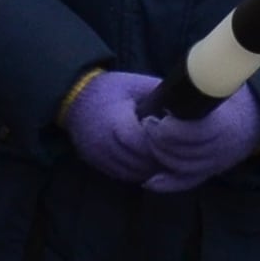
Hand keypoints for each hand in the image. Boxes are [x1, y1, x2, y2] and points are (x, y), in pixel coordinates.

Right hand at [63, 69, 170, 183]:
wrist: (73, 98)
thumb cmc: (108, 89)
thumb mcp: (134, 84)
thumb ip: (159, 94)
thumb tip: (186, 101)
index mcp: (115, 123)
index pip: (143, 144)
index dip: (162, 145)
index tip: (178, 141)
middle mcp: (104, 144)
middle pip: (140, 162)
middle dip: (160, 160)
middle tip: (179, 154)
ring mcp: (98, 157)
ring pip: (133, 173)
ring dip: (151, 169)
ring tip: (167, 160)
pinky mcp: (95, 164)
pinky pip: (122, 175)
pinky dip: (138, 172)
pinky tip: (149, 163)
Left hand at [140, 87, 259, 193]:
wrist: (257, 122)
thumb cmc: (234, 100)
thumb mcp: (228, 86)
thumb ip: (214, 81)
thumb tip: (205, 63)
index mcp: (227, 125)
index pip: (196, 133)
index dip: (173, 129)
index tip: (159, 116)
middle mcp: (223, 148)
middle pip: (185, 152)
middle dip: (161, 140)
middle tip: (147, 124)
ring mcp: (216, 163)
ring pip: (182, 168)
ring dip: (160, 156)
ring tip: (148, 139)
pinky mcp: (210, 173)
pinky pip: (187, 183)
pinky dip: (167, 184)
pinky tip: (149, 180)